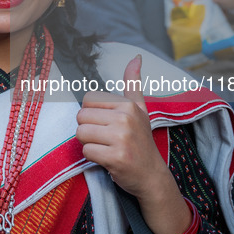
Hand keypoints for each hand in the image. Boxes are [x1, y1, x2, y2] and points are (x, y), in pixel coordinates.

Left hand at [76, 56, 190, 233]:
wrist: (152, 176)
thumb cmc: (141, 140)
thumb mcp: (140, 109)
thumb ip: (133, 83)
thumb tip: (136, 57)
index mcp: (128, 105)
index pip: (88, 99)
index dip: (92, 113)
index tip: (107, 124)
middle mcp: (125, 119)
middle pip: (81, 116)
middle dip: (88, 129)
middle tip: (105, 138)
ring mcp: (121, 139)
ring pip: (81, 134)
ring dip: (89, 144)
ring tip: (106, 147)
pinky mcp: (115, 158)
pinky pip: (86, 151)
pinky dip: (92, 158)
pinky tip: (107, 159)